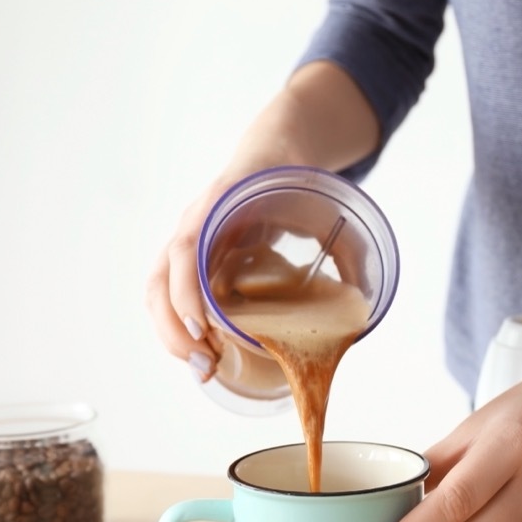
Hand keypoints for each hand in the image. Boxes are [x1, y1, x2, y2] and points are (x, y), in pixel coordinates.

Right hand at [144, 62, 381, 383]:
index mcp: (220, 202)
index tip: (204, 327)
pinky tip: (199, 354)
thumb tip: (364, 306)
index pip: (185, 247)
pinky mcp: (189, 261)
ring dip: (172, 334)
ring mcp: (186, 242)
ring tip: (203, 368)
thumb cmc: (294, 181)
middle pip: (160, 278)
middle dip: (175, 327)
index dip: (187, 290)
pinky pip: (167, 295)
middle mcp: (194, 222)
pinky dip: (176, 327)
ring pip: (157, 291)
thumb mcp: (322, 207)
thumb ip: (345, 247)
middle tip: (206, 363)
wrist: (274, 152)